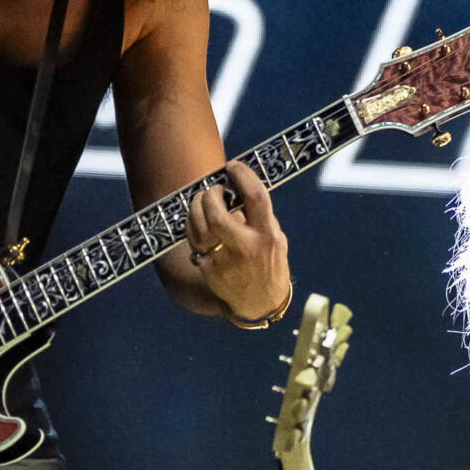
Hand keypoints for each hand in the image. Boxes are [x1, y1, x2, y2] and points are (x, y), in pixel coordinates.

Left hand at [184, 161, 288, 320]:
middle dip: (210, 194)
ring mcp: (224, 259)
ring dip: (196, 205)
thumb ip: (261, 217)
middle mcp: (245, 246)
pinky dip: (192, 224)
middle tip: (212, 189)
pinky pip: (193, 239)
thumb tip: (238, 190)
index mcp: (267, 236)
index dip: (242, 175)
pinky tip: (197, 219)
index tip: (233, 166)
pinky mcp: (209, 269)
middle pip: (217, 211)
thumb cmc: (270, 264)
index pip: (255, 197)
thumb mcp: (277, 239)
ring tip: (202, 200)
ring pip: (200, 224)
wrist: (259, 303)